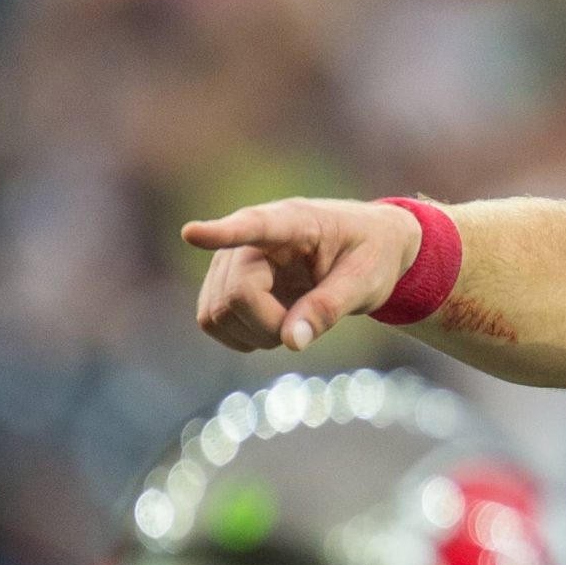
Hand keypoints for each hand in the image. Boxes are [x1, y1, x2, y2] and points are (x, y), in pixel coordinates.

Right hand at [184, 198, 423, 352]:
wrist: (369, 247)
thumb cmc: (373, 255)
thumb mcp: (367, 282)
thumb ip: (329, 309)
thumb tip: (291, 342)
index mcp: (294, 222)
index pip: (253, 227)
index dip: (221, 233)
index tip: (192, 233)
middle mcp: (252, 238)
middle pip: (235, 294)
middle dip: (268, 326)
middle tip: (308, 323)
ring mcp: (232, 260)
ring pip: (216, 312)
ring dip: (253, 334)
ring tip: (294, 321)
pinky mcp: (224, 281)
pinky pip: (211, 320)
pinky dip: (241, 336)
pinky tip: (273, 324)